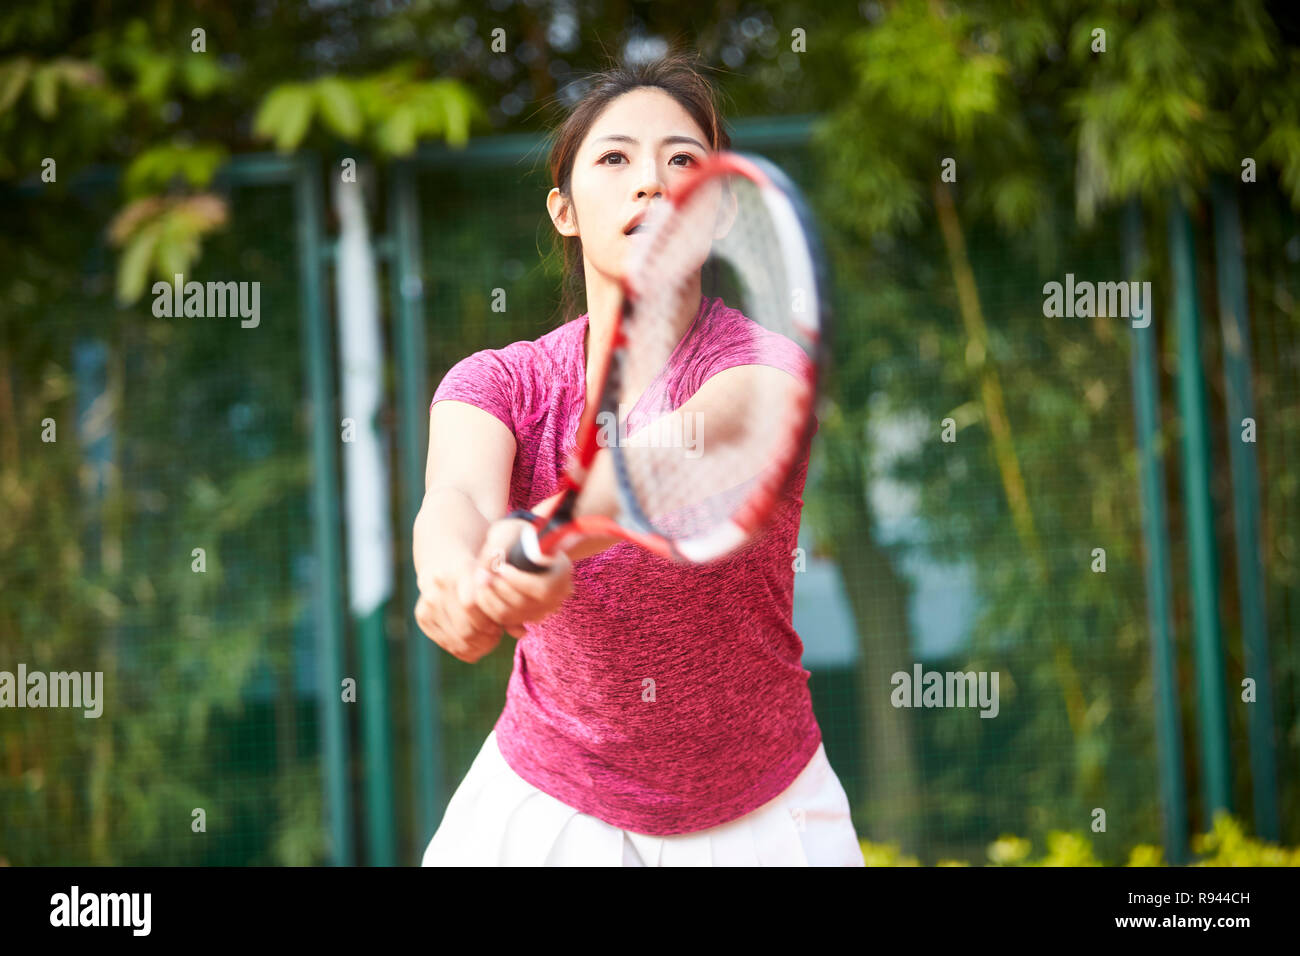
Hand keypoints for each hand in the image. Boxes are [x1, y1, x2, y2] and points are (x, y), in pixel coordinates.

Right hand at [414, 564, 502, 663]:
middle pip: (466, 630)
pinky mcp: (422, 616)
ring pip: (457, 641)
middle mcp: (439, 585)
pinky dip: (465, 650)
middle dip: (486, 639)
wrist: (446, 561)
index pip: (471, 606)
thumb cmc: (481, 574)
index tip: (499, 625)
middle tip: (496, 635)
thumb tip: (522, 632)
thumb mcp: (497, 580)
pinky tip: (474, 642)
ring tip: (488, 640)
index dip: (489, 623)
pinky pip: (447, 645)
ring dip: (478, 647)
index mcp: (460, 570)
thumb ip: (509, 604)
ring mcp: (428, 602)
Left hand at [468, 517, 573, 636]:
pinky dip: (491, 609)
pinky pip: (507, 621)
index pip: (542, 588)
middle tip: (482, 574)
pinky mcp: (528, 617)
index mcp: (562, 571)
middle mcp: (558, 594)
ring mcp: (545, 609)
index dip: (518, 581)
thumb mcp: (508, 532)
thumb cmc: (516, 533)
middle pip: (525, 604)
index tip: (500, 567)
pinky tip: (484, 591)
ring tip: (480, 581)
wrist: (520, 543)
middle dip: (499, 589)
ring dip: (490, 599)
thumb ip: (498, 549)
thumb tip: (486, 572)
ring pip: (513, 615)